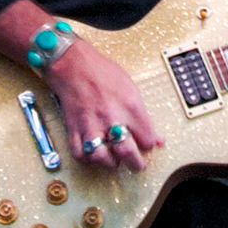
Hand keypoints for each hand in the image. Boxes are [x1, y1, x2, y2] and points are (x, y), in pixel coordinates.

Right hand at [41, 39, 162, 171]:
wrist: (73, 64)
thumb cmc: (101, 72)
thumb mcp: (130, 88)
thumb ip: (142, 116)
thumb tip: (155, 137)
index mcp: (130, 106)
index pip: (147, 139)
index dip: (148, 145)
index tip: (146, 144)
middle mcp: (111, 117)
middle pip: (127, 152)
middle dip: (135, 163)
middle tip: (136, 164)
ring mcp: (91, 124)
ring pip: (102, 157)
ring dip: (110, 162)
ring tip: (113, 158)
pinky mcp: (74, 128)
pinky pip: (80, 153)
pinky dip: (87, 158)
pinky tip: (93, 153)